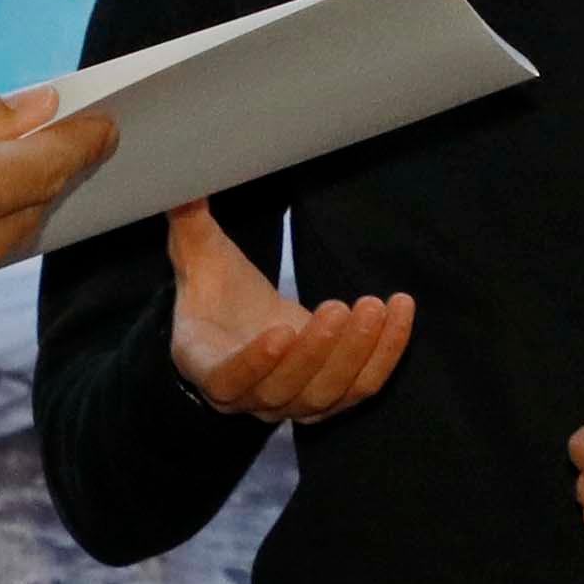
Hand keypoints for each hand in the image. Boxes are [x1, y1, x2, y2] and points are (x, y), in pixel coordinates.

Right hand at [168, 204, 412, 422]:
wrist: (241, 328)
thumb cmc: (216, 293)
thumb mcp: (199, 258)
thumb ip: (189, 225)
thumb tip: (183, 179)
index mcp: (207, 364)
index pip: (227, 379)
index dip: (253, 363)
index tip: (280, 328)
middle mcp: (248, 397)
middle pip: (286, 391)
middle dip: (318, 352)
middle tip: (340, 307)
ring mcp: (292, 404)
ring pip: (328, 393)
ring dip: (356, 352)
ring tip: (374, 306)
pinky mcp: (331, 398)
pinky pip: (364, 385)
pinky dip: (386, 352)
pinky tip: (400, 310)